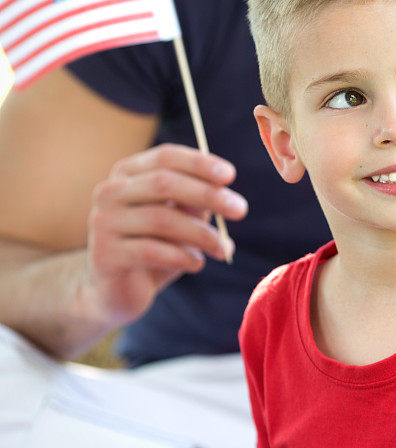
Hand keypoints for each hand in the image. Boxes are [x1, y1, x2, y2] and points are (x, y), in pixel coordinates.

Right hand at [85, 144, 248, 325]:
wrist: (118, 290)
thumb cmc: (155, 247)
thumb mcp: (181, 220)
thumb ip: (197, 204)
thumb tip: (227, 199)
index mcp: (128, 174)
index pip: (165, 157)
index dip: (199, 164)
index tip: (230, 176)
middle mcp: (110, 192)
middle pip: (164, 183)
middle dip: (208, 195)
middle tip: (240, 210)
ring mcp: (103, 222)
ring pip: (161, 219)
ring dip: (201, 234)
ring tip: (222, 249)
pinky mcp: (105, 254)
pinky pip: (152, 251)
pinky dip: (182, 257)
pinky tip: (197, 264)